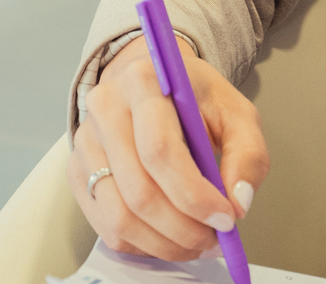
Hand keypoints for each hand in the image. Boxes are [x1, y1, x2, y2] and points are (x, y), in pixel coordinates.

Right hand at [67, 36, 267, 261]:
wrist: (150, 85)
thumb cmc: (194, 100)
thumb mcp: (236, 113)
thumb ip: (248, 155)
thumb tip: (238, 203)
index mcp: (143, 81)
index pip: (159, 149)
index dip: (194, 194)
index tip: (226, 218)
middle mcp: (105, 109)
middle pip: (138, 190)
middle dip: (183, 228)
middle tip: (215, 239)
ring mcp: (85, 142)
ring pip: (119, 216)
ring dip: (165, 243)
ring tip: (196, 242)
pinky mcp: (77, 171)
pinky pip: (106, 226)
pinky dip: (144, 244)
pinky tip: (171, 237)